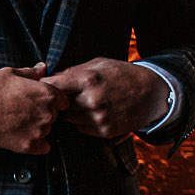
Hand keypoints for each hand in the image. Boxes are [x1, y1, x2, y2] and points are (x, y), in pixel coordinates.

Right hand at [0, 63, 66, 154]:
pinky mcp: (31, 145)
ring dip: (38, 127)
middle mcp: (48, 113)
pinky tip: (22, 135)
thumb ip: (32, 72)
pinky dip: (36, 143)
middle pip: (55, 115)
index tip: (40, 101)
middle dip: (44, 113)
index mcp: (47, 94)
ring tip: (19, 121)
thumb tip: (42, 67)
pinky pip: (44, 146)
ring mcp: (40, 131)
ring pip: (48, 130)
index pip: (63, 100)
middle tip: (25, 110)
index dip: (52, 100)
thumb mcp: (10, 73)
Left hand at [42, 58, 169, 139]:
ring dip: (69, 112)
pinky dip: (81, 121)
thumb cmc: (124, 74)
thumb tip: (51, 77)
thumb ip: (73, 71)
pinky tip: (91, 112)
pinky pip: (81, 128)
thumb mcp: (98, 64)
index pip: (52, 86)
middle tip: (61, 96)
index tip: (42, 86)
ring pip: (68, 118)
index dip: (44, 86)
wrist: (152, 93)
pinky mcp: (104, 130)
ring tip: (81, 103)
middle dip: (57, 100)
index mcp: (87, 80)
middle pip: (58, 104)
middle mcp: (91, 101)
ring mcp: (98, 117)